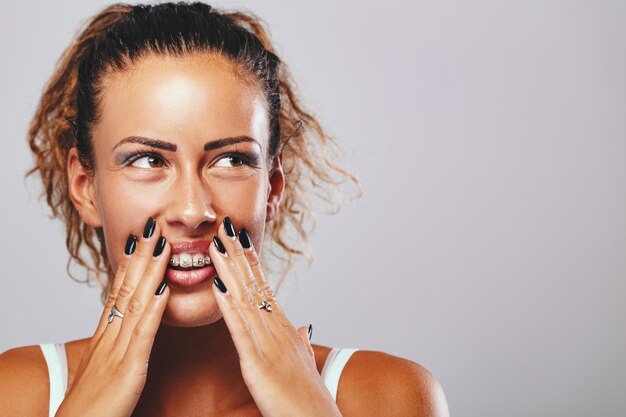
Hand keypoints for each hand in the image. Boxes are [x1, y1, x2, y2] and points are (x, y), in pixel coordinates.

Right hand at [56, 218, 170, 416]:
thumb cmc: (93, 408)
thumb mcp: (106, 369)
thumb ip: (119, 346)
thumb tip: (129, 327)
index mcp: (105, 337)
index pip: (118, 292)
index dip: (129, 264)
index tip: (140, 238)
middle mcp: (109, 337)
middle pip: (125, 289)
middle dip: (139, 256)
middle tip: (152, 226)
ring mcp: (117, 351)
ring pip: (134, 303)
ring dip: (149, 271)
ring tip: (161, 243)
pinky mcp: (128, 370)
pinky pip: (142, 335)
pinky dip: (153, 310)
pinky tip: (163, 289)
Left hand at [210, 217, 341, 416]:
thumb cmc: (309, 399)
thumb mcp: (305, 365)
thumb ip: (302, 343)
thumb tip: (305, 326)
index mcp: (284, 330)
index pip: (265, 288)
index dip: (251, 262)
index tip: (240, 239)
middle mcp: (278, 330)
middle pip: (255, 285)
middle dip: (239, 255)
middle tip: (226, 226)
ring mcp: (270, 345)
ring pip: (246, 301)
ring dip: (230, 271)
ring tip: (217, 245)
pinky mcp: (259, 364)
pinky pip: (241, 332)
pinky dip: (229, 308)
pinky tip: (218, 288)